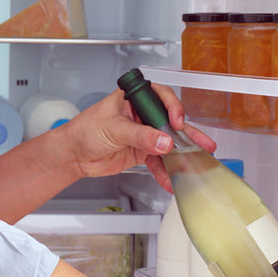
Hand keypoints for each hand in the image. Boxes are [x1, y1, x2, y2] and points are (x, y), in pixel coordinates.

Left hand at [60, 86, 215, 191]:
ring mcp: (143, 134)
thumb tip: (163, 141)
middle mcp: (141, 115)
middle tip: (204, 144)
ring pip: (167, 143)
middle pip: (169, 122)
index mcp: (133, 99)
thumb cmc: (84, 131)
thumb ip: (140, 136)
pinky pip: (158, 161)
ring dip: (180, 155)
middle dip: (187, 134)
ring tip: (196, 164)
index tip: (176, 122)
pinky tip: (170, 179)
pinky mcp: (141, 152)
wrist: (73, 155)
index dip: (172, 108)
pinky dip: (164, 171)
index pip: (160, 97)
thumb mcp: (114, 129)